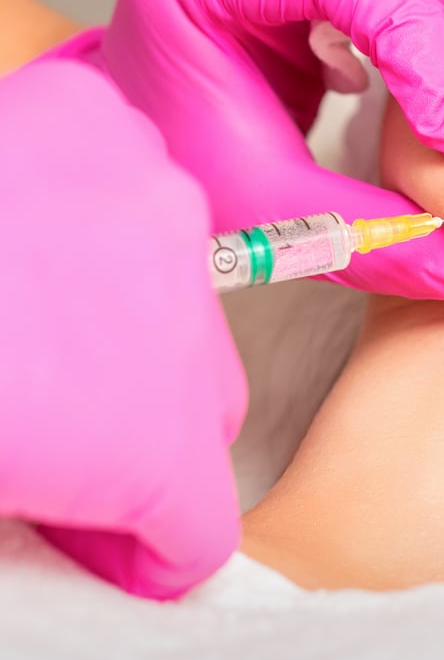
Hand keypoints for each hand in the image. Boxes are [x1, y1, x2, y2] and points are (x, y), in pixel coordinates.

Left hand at [0, 59, 246, 598]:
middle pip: (208, 390)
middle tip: (57, 424)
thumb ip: (52, 504)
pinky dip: (83, 198)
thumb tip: (55, 488)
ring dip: (123, 300)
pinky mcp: (95, 114)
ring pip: (172, 271)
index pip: (204, 523)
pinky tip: (17, 213)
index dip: (146, 545)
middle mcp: (182, 307)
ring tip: (24, 301)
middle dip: (148, 417)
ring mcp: (149, 194)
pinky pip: (120, 167)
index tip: (95, 536)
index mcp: (153, 437)